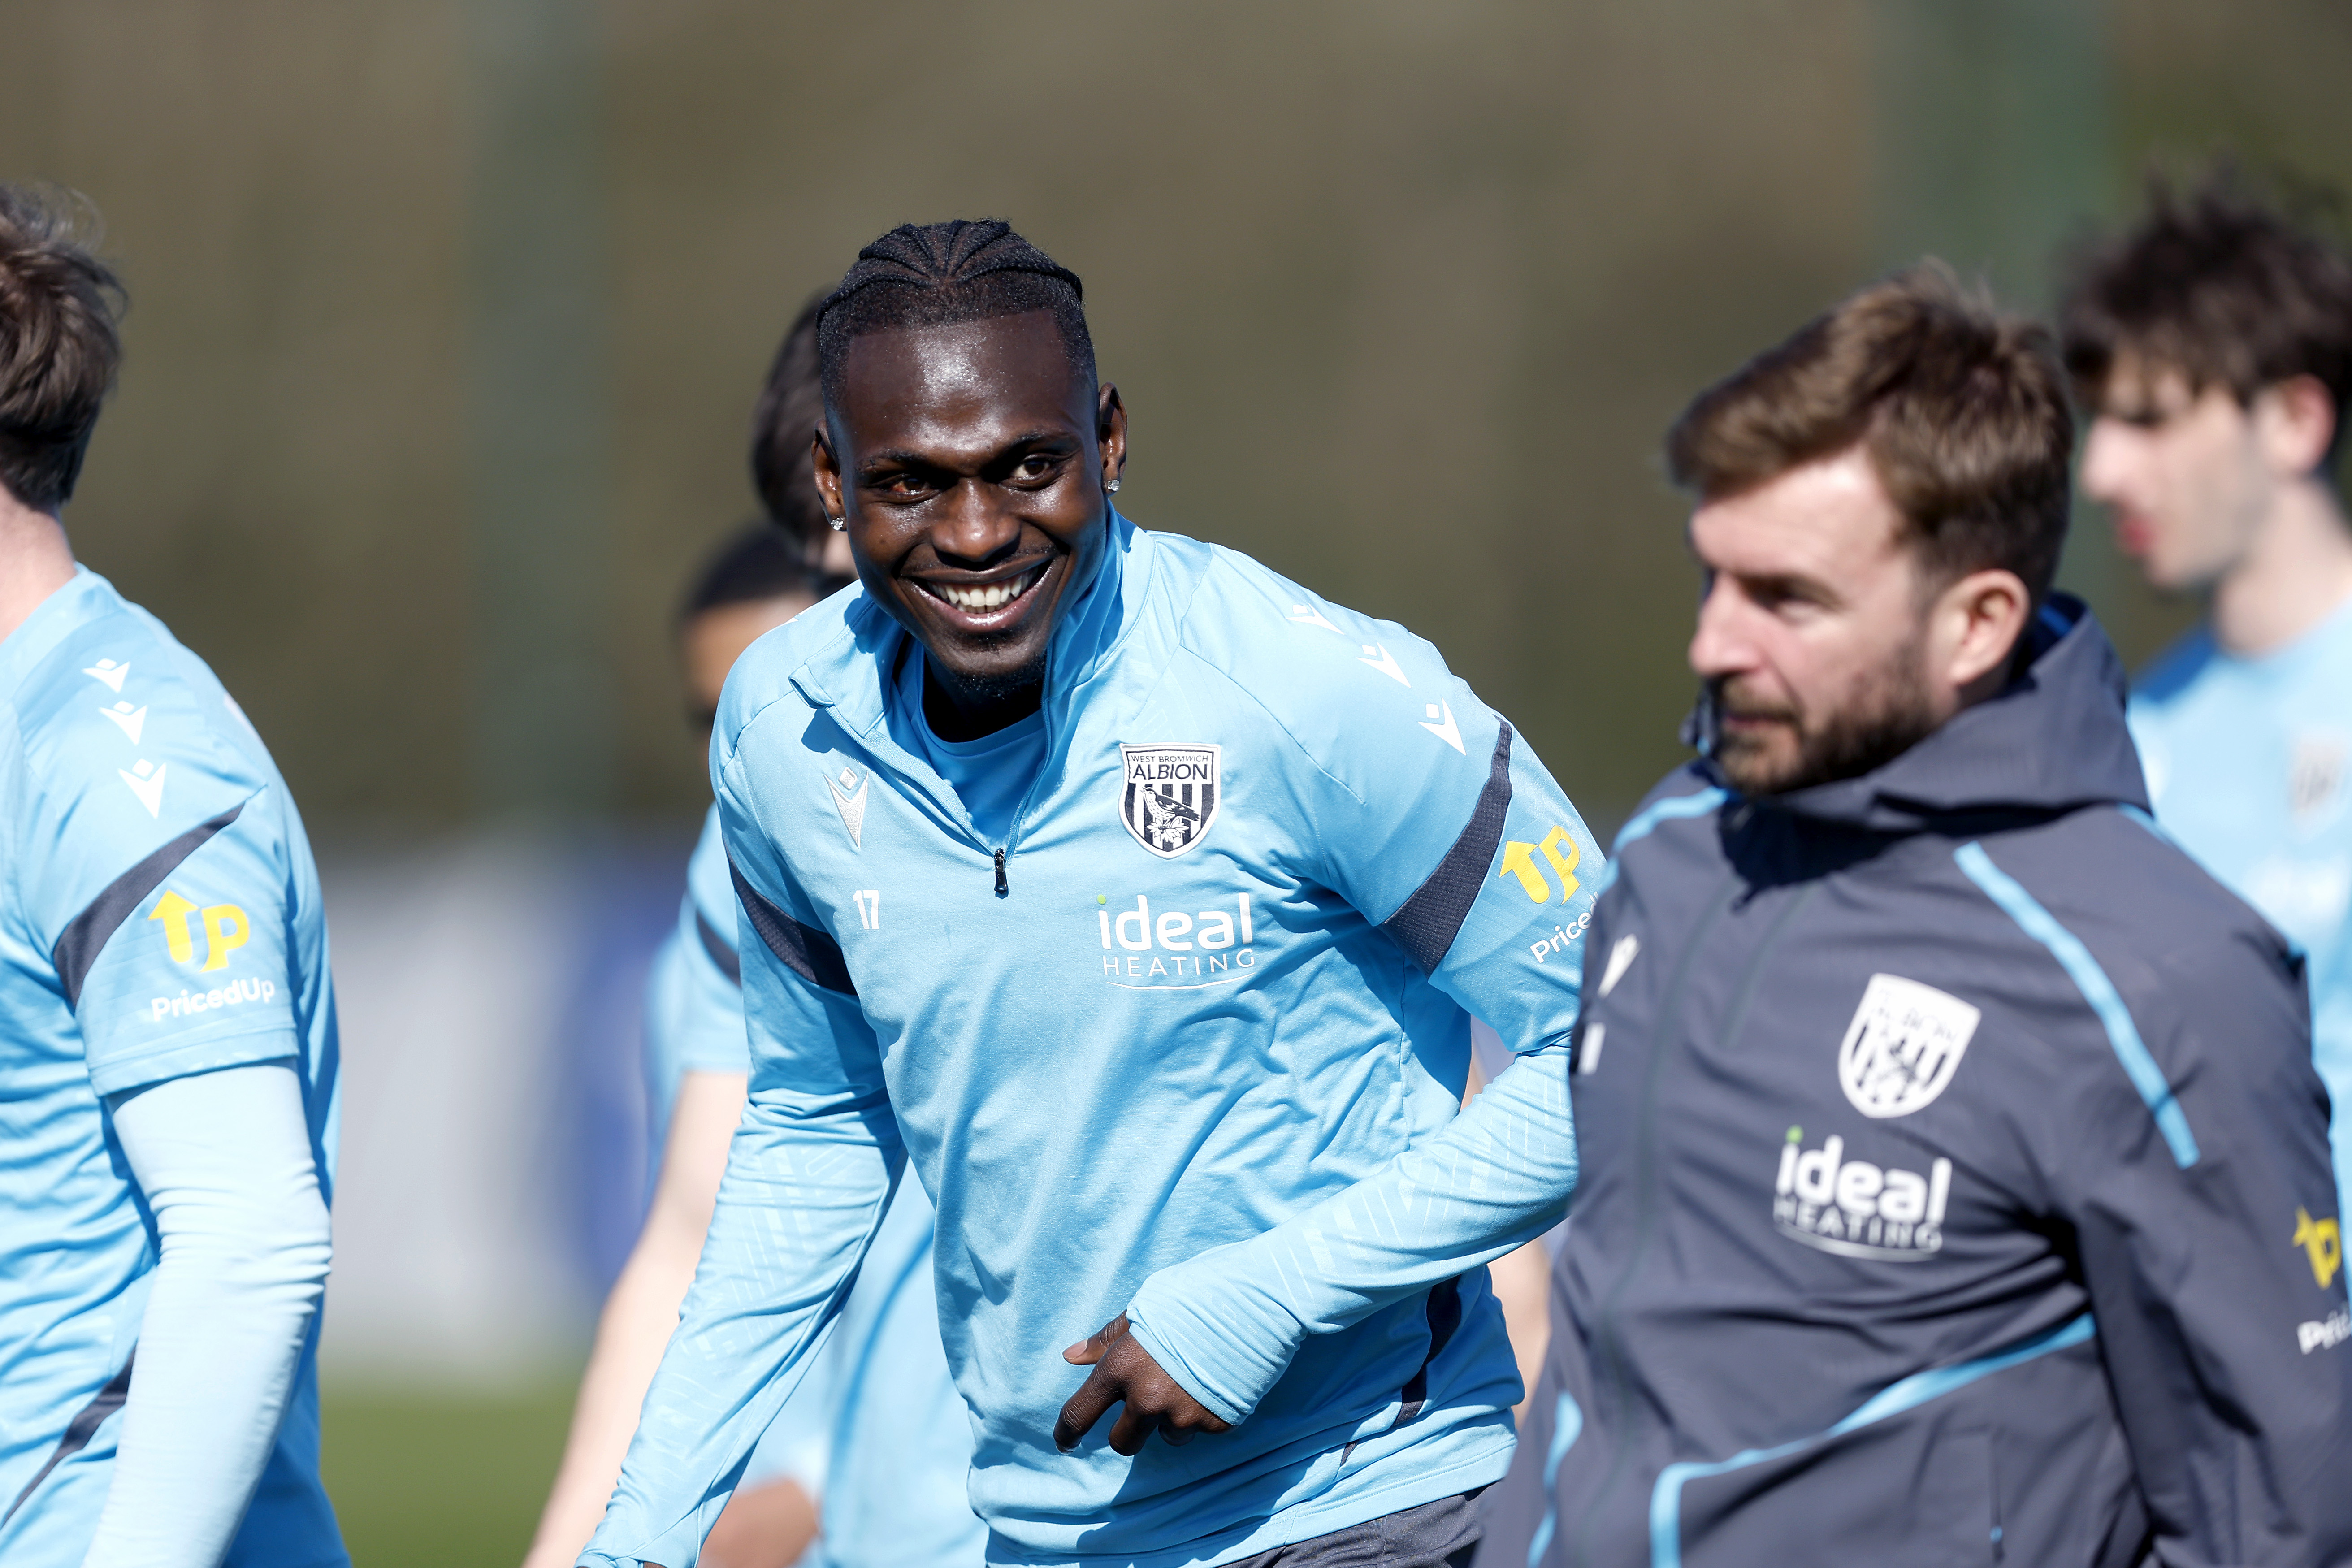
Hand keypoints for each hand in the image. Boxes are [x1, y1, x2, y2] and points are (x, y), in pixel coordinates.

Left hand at [1054, 1313, 1232, 1454]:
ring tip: (1192, 1379)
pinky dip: (1203, 1412)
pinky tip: (1215, 1380)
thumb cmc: (1193, 1297)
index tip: (1065, 1443)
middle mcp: (1146, 1399)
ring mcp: (1183, 1416)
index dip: (1067, 1433)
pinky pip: (1200, 1430)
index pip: (1080, 1413)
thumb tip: (1070, 1355)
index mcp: (1121, 1368)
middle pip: (1122, 1442)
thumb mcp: (1142, 1311)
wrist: (1255, 1301)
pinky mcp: (1215, 1424)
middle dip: (1128, 1431)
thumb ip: (1106, 1339)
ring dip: (1172, 1419)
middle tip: (1145, 1405)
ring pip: (1166, 1437)